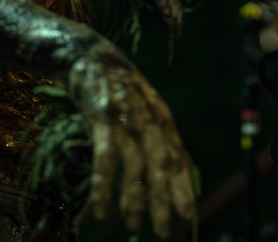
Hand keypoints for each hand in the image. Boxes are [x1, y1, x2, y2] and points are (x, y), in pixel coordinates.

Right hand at [69, 49, 195, 237]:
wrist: (89, 53)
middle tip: (163, 232)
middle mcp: (149, 119)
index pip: (179, 159)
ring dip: (134, 199)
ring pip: (136, 166)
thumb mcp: (140, 107)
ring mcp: (127, 118)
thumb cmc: (114, 88)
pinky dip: (104, 185)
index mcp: (162, 119)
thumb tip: (160, 171)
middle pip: (162, 166)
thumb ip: (152, 135)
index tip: (188, 217)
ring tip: (131, 224)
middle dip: (164, 201)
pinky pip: (106, 159)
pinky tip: (100, 208)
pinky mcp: (103, 118)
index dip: (184, 189)